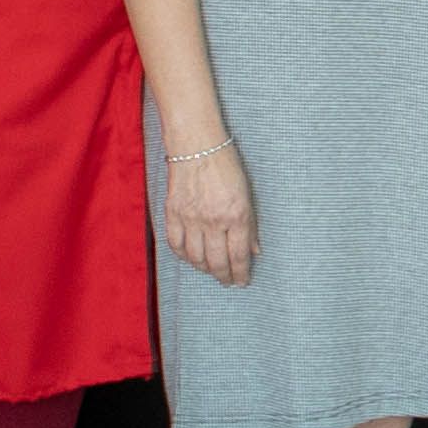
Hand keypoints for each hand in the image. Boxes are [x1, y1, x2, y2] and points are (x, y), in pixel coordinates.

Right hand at [159, 134, 258, 286]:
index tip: (242, 281)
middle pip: (217, 262)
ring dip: (205, 269)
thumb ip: (250, 225)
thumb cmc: (227, 166)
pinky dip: (183, 256)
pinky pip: (176, 244)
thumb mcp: (248, 194)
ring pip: (196, 258)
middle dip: (224, 276)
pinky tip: (191, 259)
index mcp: (237, 215)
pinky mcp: (173, 213)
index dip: (241, 273)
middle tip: (228, 282)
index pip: (239, 255)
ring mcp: (191, 218)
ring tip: (211, 271)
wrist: (197, 145)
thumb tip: (254, 251)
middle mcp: (213, 220)